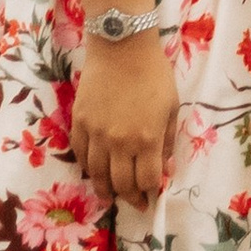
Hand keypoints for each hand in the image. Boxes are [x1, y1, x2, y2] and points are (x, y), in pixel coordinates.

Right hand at [74, 33, 176, 206]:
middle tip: (134, 203)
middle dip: (129, 197)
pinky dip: (87, 167)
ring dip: (104, 189)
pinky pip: (80, 153)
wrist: (121, 48)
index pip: (146, 180)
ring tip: (110, 197)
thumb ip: (167, 142)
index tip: (152, 196)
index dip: (150, 192)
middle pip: (121, 183)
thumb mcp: (171, 108)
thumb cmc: (153, 75)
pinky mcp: (79, 122)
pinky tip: (94, 172)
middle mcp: (119, 142)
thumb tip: (165, 170)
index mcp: (146, 139)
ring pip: (96, 174)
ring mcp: (96, 133)